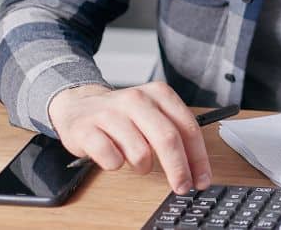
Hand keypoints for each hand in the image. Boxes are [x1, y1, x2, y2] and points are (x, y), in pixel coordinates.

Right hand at [47, 82, 211, 193]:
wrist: (78, 105)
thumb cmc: (122, 115)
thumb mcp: (153, 113)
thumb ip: (175, 133)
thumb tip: (196, 167)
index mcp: (159, 94)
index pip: (187, 127)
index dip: (198, 157)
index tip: (202, 178)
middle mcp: (136, 99)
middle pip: (168, 139)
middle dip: (179, 169)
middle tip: (182, 186)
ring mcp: (110, 113)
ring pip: (140, 153)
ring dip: (143, 167)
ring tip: (136, 161)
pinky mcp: (87, 129)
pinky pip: (111, 159)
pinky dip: (116, 165)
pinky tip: (114, 156)